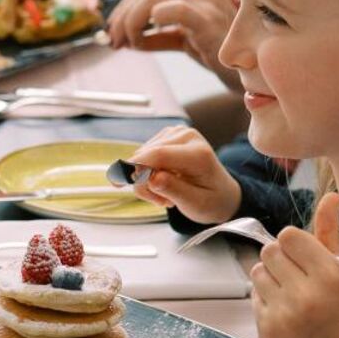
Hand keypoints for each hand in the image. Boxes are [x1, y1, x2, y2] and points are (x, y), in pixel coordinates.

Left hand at [106, 0, 234, 74]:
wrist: (253, 73)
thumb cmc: (220, 54)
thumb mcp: (183, 41)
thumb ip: (158, 36)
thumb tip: (126, 38)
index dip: (124, 9)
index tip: (112, 31)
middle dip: (123, 17)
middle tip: (113, 40)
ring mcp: (206, 1)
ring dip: (131, 23)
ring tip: (127, 44)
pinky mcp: (210, 20)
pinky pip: (175, 9)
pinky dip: (152, 20)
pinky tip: (143, 39)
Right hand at [127, 125, 242, 224]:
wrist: (222, 193)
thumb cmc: (211, 200)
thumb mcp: (196, 204)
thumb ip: (174, 190)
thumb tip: (152, 179)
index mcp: (199, 154)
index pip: (159, 155)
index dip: (135, 167)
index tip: (117, 182)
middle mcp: (187, 136)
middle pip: (146, 155)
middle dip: (144, 182)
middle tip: (161, 202)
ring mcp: (176, 133)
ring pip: (141, 155)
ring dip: (146, 179)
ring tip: (166, 194)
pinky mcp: (166, 136)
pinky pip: (143, 154)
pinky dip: (147, 172)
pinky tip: (162, 182)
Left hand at [251, 192, 338, 337]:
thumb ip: (330, 235)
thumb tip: (330, 196)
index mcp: (331, 278)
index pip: (290, 235)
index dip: (295, 243)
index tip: (305, 256)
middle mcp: (306, 296)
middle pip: (270, 249)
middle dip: (281, 259)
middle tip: (297, 276)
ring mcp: (283, 314)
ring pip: (257, 269)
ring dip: (270, 277)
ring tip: (291, 293)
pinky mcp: (265, 328)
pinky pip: (253, 293)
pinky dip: (265, 298)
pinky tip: (285, 311)